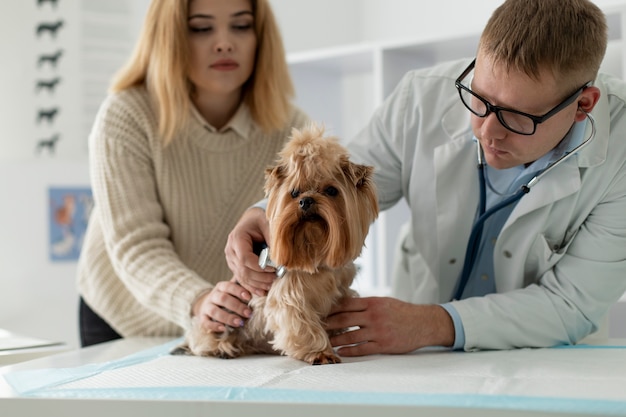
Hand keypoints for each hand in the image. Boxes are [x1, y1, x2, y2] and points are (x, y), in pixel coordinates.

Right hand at [192, 279, 252, 331]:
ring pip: (214, 311)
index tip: (249, 297)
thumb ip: (244, 287)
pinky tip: (223, 329)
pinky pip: (205, 322)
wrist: (208, 305)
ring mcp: (206, 307)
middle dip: (237, 306)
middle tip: (248, 313)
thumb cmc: (227, 297)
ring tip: (239, 323)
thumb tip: (261, 287)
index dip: (238, 291)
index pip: (228, 286)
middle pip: (223, 299)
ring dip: (228, 317)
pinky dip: (214, 326)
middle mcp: (213, 296)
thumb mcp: (233, 291)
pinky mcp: (202, 318)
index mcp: (221, 287)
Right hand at [225, 207, 275, 295]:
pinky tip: (263, 291)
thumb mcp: (267, 224)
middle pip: (243, 270)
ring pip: (242, 277)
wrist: (251, 221)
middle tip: (276, 278)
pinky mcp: (235, 266)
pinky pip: (242, 279)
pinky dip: (253, 287)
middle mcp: (230, 251)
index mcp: (236, 239)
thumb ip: (273, 239)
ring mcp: (231, 260)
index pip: (245, 258)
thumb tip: (280, 259)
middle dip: (260, 278)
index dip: (259, 267)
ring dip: (257, 284)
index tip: (274, 269)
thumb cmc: (260, 221)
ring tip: (272, 284)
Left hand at [325, 297, 454, 355]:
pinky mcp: (383, 344)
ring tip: (325, 342)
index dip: (331, 309)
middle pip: (344, 319)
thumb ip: (366, 304)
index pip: (345, 304)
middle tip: (317, 328)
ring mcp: (378, 331)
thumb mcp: (384, 301)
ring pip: (350, 336)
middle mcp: (373, 315)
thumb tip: (346, 305)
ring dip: (336, 340)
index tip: (321, 313)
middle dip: (329, 324)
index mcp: (372, 302)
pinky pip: (362, 348)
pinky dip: (350, 351)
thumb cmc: (402, 312)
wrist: (423, 323)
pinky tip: (341, 352)